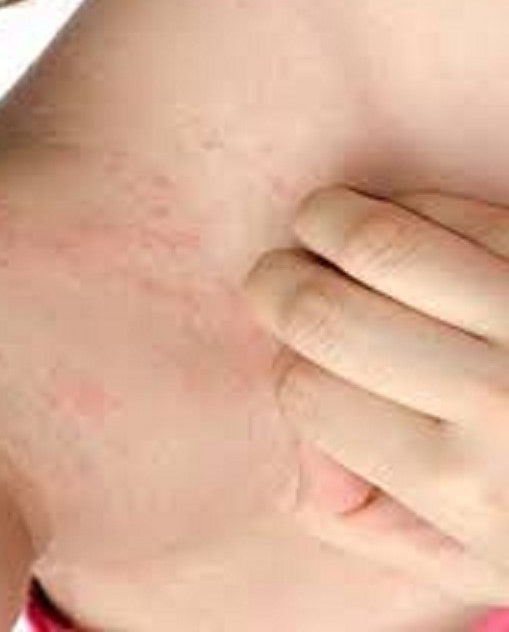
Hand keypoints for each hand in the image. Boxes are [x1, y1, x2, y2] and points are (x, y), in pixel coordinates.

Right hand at [243, 185, 508, 604]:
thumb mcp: (463, 554)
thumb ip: (363, 519)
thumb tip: (301, 448)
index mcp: (457, 482)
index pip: (305, 389)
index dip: (283, 364)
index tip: (296, 357)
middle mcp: (494, 397)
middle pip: (322, 311)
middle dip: (273, 282)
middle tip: (273, 277)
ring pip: (378, 240)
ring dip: (321, 220)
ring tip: (315, 228)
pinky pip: (447, 206)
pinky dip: (398, 204)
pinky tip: (395, 226)